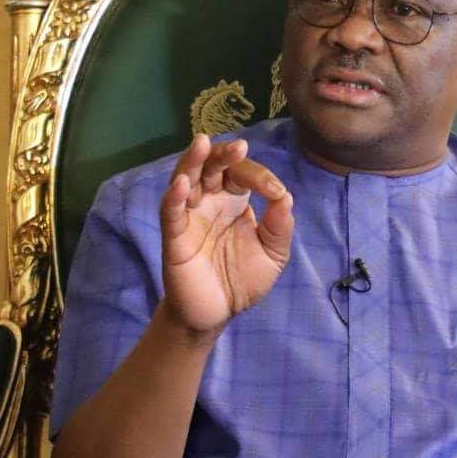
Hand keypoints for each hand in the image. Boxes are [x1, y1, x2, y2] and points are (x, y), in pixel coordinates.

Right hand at [160, 134, 293, 335]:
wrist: (218, 313)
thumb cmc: (243, 280)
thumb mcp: (273, 255)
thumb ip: (279, 227)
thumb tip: (285, 196)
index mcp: (235, 202)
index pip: (242, 175)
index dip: (259, 176)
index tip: (276, 193)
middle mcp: (210, 202)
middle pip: (211, 167)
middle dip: (223, 155)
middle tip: (239, 148)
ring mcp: (190, 217)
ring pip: (186, 180)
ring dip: (192, 162)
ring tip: (202, 144)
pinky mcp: (174, 237)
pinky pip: (171, 212)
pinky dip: (174, 196)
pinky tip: (182, 184)